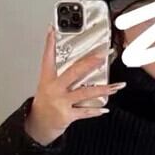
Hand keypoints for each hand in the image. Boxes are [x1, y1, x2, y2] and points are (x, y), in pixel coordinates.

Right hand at [24, 25, 125, 145]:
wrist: (38, 125)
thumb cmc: (44, 104)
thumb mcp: (46, 86)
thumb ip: (59, 75)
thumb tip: (77, 64)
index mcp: (47, 79)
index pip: (48, 58)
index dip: (49, 43)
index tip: (52, 30)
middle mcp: (54, 89)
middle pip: (74, 72)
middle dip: (90, 63)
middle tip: (102, 56)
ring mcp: (61, 102)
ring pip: (85, 92)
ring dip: (103, 89)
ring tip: (115, 86)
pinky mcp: (67, 115)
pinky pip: (85, 112)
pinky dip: (96, 111)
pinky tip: (105, 109)